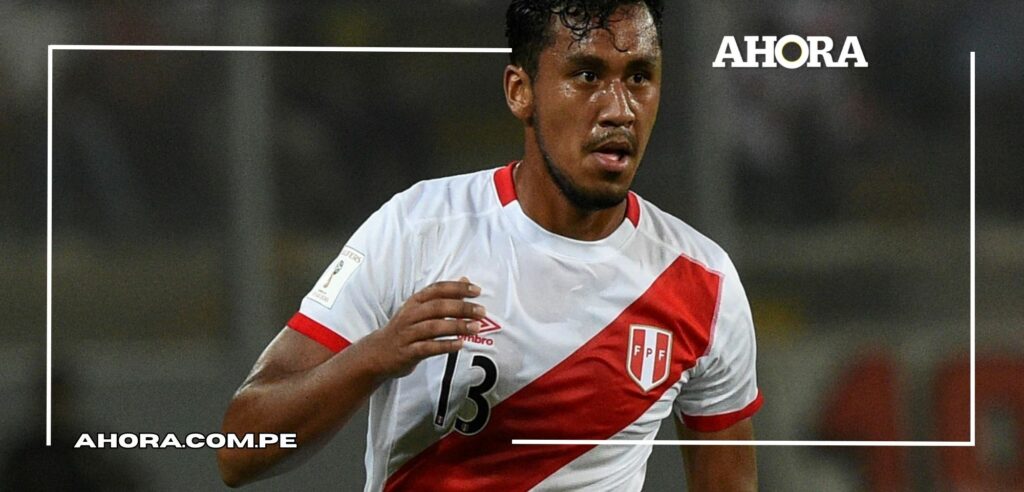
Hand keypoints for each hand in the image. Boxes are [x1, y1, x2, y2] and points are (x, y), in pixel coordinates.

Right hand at [361, 278, 484, 379]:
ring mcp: (408, 334)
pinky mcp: (408, 352)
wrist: (377, 354)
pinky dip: (445, 346)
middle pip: (437, 307)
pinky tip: (460, 344)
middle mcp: (410, 315)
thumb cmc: (405, 329)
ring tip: (475, 327)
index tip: (477, 290)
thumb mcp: (420, 310)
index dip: (457, 288)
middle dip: (461, 308)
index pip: (437, 289)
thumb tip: (465, 280)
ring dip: (456, 326)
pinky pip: (428, 348)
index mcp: (415, 302)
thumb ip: (443, 296)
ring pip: (433, 327)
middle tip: (481, 311)